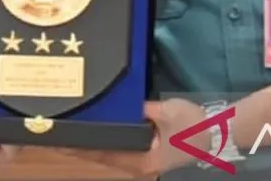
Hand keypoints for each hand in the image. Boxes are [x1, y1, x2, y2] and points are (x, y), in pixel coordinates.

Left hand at [56, 99, 209, 178]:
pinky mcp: (143, 155)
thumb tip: (121, 104)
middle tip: (55, 133)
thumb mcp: (167, 111)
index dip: (81, 148)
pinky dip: (102, 142)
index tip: (59, 140)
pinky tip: (91, 132)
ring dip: (89, 145)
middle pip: (101, 157)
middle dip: (80, 147)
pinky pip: (116, 150)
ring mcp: (140, 162)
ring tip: (67, 133)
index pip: (104, 154)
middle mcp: (137, 165)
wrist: (214, 132)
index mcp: (142, 160)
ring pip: (108, 155)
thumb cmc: (192, 124)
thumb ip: (142, 109)